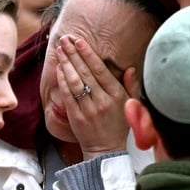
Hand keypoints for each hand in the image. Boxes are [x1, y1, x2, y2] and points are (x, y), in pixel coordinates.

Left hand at [56, 36, 131, 158]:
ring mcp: (89, 109)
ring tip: (60, 50)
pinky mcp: (77, 117)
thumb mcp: (131, 105)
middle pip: (86, 72)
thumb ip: (131, 85)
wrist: (107, 150)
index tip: (80, 42)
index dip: (89, 55)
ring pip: (75, 82)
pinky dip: (63, 81)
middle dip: (74, 54)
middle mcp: (103, 101)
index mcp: (117, 95)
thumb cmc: (119, 126)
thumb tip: (130, 68)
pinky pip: (68, 95)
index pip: (101, 70)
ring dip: (66, 64)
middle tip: (65, 40)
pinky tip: (59, 69)